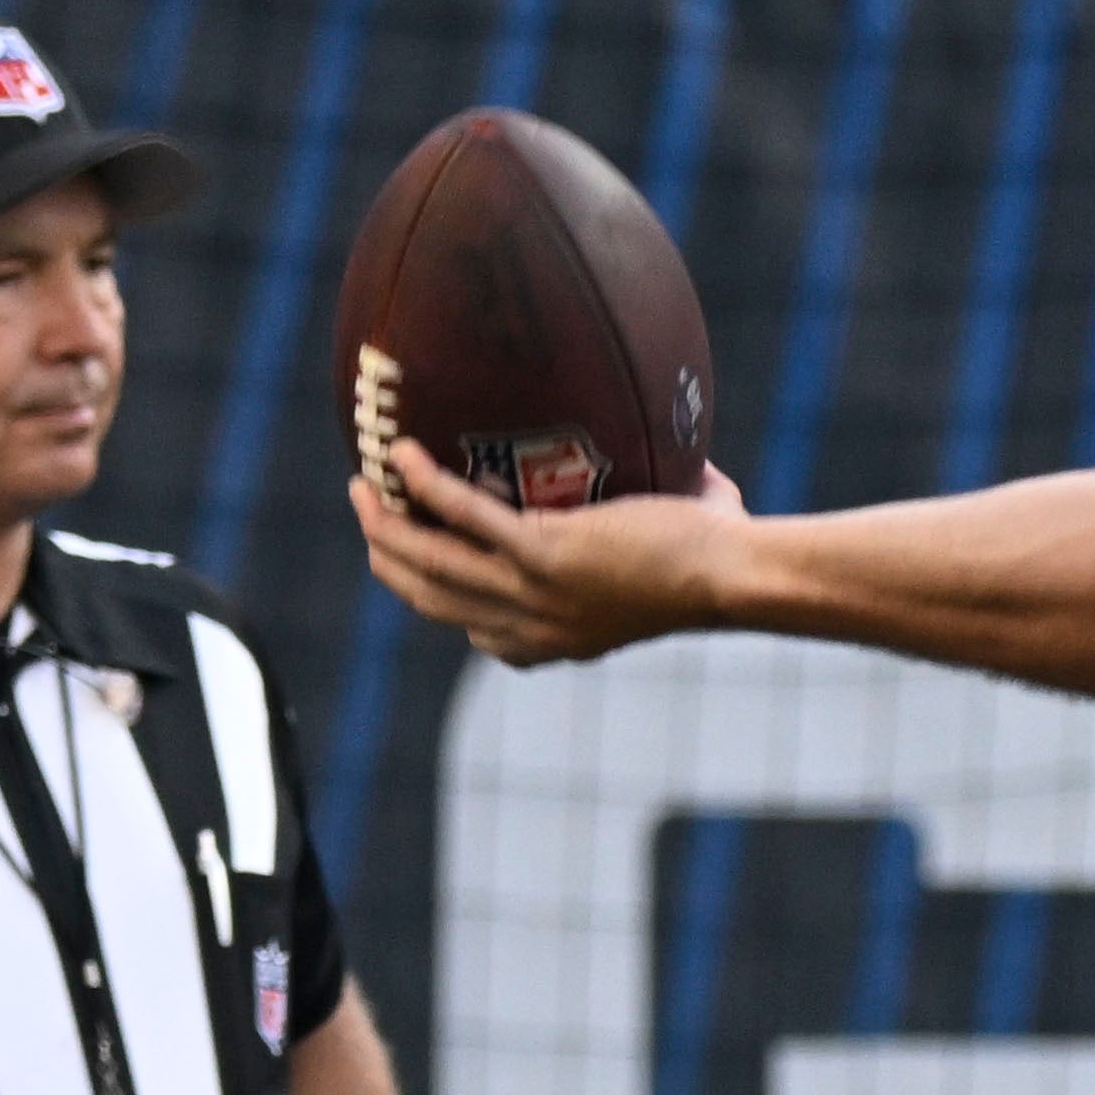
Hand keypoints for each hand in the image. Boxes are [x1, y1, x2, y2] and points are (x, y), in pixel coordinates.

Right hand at [354, 440, 747, 663]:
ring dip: (386, 524)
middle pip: (431, 598)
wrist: (732, 576)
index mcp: (553, 638)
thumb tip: (700, 473)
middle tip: (368, 513)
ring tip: (362, 484)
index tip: (423, 561)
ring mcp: (533, 593)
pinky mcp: (543, 554)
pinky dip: (426, 485)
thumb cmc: (718, 561)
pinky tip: (403, 455)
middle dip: (388, 557)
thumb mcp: (660, 568)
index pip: (479, 632)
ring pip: (430, 564)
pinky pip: (464, 518)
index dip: (440, 597)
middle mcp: (533, 626)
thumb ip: (650, 538)